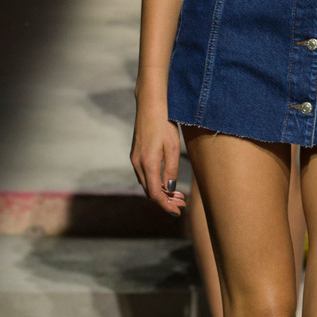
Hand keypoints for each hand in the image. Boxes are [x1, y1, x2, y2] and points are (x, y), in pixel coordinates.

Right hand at [130, 101, 186, 215]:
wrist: (150, 106)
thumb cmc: (164, 124)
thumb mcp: (173, 148)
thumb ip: (171, 170)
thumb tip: (170, 190)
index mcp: (148, 163)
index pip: (155, 194)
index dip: (166, 205)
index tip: (178, 211)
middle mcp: (138, 164)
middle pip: (150, 192)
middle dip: (165, 201)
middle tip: (181, 203)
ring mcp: (134, 159)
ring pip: (146, 184)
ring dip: (160, 193)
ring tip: (177, 195)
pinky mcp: (135, 155)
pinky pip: (144, 176)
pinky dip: (155, 183)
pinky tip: (165, 182)